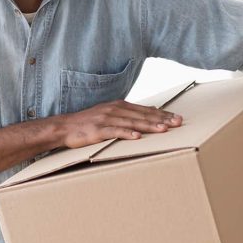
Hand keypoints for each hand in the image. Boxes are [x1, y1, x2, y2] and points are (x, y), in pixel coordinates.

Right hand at [56, 100, 181, 147]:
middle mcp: (115, 110)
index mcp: (120, 106)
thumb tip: (150, 113)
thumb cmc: (89, 123)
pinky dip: (127, 134)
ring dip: (149, 126)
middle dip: (161, 119)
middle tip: (177, 123)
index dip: (162, 114)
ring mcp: (106, 119)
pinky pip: (115, 132)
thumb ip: (129, 114)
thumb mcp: (110, 114)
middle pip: (142, 115)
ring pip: (132, 123)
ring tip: (163, 130)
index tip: (177, 118)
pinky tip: (137, 137)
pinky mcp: (98, 130)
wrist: (65, 127)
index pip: (145, 110)